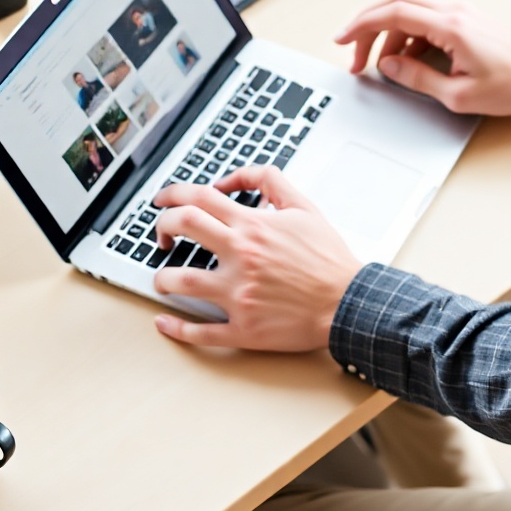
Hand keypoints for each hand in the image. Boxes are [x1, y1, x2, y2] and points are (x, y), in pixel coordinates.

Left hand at [151, 165, 360, 353]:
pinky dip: (176, 328)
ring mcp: (239, 294)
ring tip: (162, 279)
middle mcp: (241, 256)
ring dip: (162, 278)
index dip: (172, 194)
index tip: (162, 200)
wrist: (349, 302)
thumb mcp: (304, 206)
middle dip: (162, 226)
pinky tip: (165, 322)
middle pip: (183, 228)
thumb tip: (232, 178)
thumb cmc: (328, 258)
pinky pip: (201, 331)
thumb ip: (269, 181)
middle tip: (161, 235)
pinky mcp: (243, 328)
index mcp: (253, 226)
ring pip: (182, 281)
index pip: (198, 198)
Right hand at [334, 0, 510, 115]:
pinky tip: (409, 61)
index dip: (361, 26)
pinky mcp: (466, 20)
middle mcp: (453, 11)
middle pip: (396, 2)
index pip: (393, 13)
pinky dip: (409, 36)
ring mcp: (461, 13)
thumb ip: (419, 79)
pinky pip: (427, 19)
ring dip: (389, 34)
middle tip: (354, 53)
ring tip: (382, 66)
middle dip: (368, 26)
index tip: (343, 40)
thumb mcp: (461, 95)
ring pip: (410, 10)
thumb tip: (389, 66)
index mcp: (450, 26)